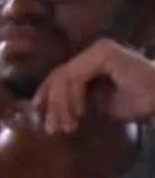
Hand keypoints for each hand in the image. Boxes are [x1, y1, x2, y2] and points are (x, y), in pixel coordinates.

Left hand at [29, 38, 154, 135]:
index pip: (62, 76)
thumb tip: (48, 109)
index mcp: (93, 60)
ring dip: (61, 104)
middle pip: (60, 75)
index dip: (48, 96)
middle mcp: (94, 51)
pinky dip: (72, 97)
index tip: (40, 116)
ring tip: (65, 125)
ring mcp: (99, 50)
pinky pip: (76, 76)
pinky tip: (78, 113)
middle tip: (51, 127)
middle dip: (52, 104)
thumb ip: (77, 100)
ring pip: (64, 76)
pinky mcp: (103, 53)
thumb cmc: (138, 103)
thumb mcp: (99, 104)